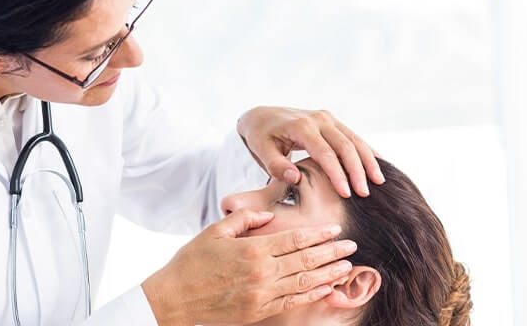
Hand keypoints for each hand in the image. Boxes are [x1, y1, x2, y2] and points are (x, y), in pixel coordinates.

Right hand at [141, 209, 356, 325]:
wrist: (175, 298)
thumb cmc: (191, 262)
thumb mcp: (215, 232)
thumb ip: (243, 220)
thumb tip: (267, 215)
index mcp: (252, 250)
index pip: (294, 239)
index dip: (318, 234)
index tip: (335, 229)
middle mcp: (262, 273)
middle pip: (305, 260)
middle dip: (331, 252)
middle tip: (351, 245)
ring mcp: (262, 294)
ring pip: (304, 282)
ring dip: (327, 273)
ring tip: (346, 266)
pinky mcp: (259, 311)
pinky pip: (292, 302)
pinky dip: (311, 295)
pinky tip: (325, 289)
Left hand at [237, 106, 383, 196]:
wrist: (262, 115)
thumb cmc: (261, 137)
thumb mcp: (262, 151)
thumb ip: (276, 166)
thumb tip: (296, 179)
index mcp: (301, 127)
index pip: (325, 153)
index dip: (338, 175)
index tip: (347, 195)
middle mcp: (318, 119)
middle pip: (346, 146)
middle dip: (358, 171)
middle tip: (366, 194)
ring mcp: (327, 118)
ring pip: (355, 139)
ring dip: (368, 161)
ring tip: (380, 182)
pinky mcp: (332, 121)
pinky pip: (353, 136)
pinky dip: (367, 151)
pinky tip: (379, 165)